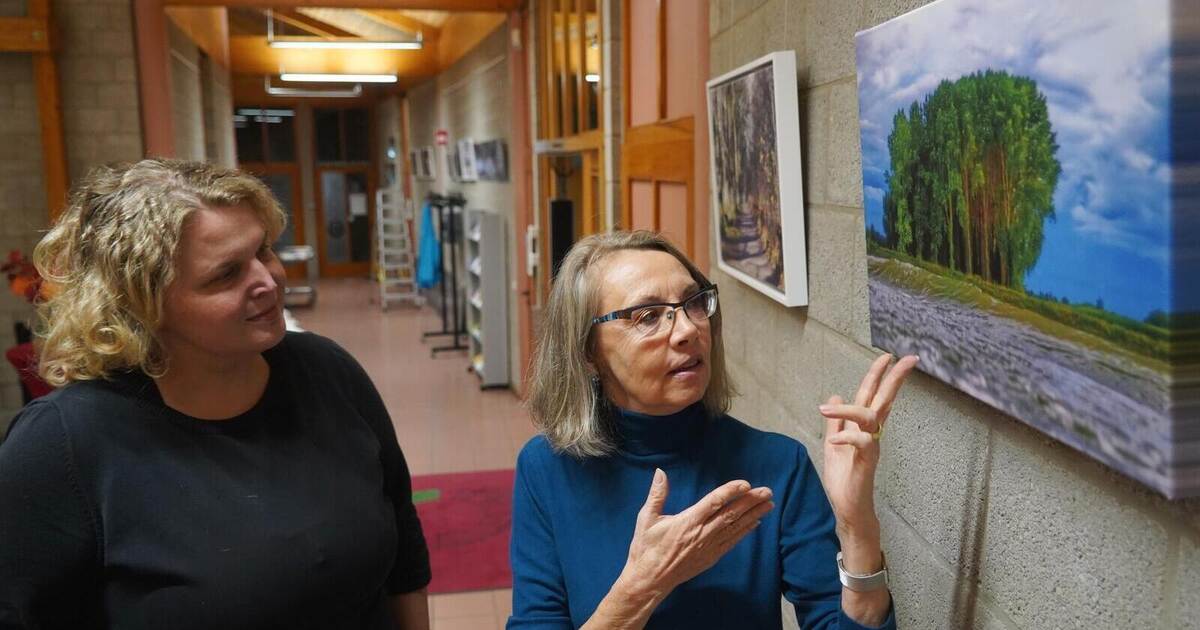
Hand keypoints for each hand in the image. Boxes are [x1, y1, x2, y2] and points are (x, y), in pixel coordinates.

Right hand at [617, 469, 774, 600]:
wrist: (650, 580)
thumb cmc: (646, 548)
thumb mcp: (646, 518)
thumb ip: (657, 495)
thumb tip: (660, 472)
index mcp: (687, 522)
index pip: (713, 502)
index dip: (730, 492)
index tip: (745, 484)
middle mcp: (701, 534)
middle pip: (731, 514)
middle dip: (750, 502)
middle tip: (767, 491)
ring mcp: (708, 547)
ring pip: (735, 528)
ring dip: (753, 515)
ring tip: (768, 504)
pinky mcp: (711, 557)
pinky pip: (732, 542)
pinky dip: (744, 531)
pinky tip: (755, 523)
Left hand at [818, 354, 918, 539]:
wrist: (848, 508)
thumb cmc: (844, 479)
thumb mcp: (833, 444)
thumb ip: (835, 421)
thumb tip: (835, 395)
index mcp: (863, 428)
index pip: (874, 397)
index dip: (880, 376)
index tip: (889, 356)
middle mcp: (871, 434)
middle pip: (884, 400)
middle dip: (892, 378)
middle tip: (903, 358)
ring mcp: (870, 447)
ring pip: (869, 416)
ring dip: (848, 408)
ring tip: (825, 409)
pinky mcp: (866, 462)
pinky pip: (861, 441)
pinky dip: (845, 437)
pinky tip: (833, 440)